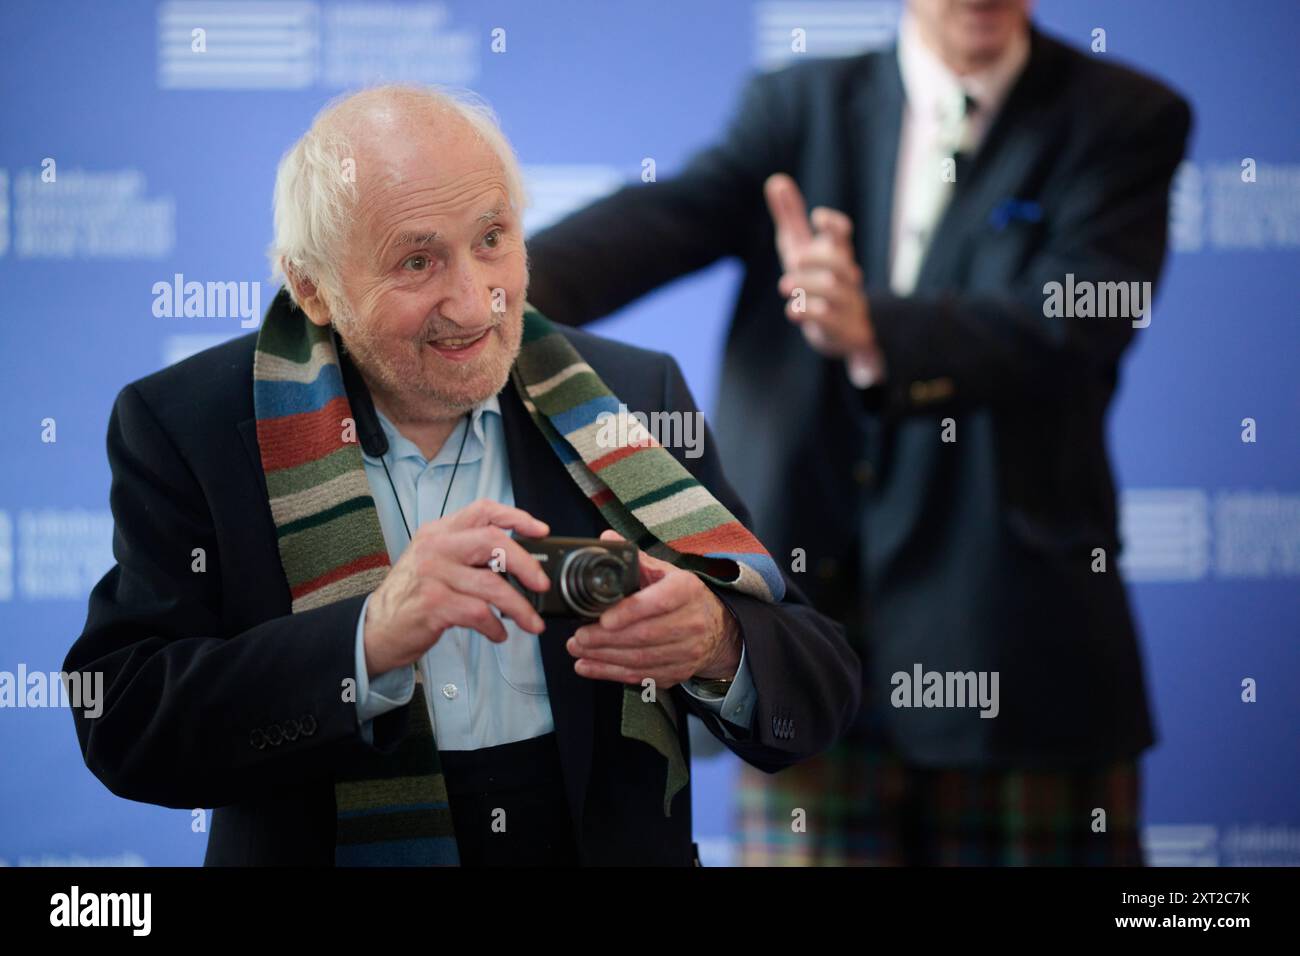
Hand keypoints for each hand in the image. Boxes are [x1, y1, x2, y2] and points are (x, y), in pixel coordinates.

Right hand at [362, 499, 551, 676]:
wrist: (377, 628)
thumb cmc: (413, 595)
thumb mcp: (435, 562)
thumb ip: (468, 554)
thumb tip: (518, 562)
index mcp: (439, 532)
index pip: (483, 510)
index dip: (516, 517)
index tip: (540, 531)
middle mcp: (436, 547)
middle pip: (493, 542)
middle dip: (525, 564)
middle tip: (541, 585)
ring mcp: (433, 574)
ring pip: (491, 584)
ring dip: (519, 606)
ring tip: (532, 622)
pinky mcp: (433, 604)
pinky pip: (478, 612)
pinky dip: (495, 626)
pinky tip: (498, 633)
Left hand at [566, 530, 741, 688]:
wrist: (716, 628)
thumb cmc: (683, 597)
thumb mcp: (665, 572)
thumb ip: (635, 559)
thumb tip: (607, 539)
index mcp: (686, 590)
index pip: (659, 602)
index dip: (629, 612)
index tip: (604, 618)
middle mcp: (692, 622)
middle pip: (645, 635)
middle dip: (606, 639)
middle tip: (578, 636)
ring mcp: (687, 651)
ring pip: (641, 658)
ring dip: (603, 657)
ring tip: (577, 649)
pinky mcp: (678, 672)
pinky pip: (641, 676)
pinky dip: (611, 673)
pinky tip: (588, 666)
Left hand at [764, 172, 876, 358]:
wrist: (845, 329)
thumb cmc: (819, 278)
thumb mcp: (802, 247)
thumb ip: (791, 217)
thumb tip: (775, 180)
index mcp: (836, 253)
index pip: (842, 234)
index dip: (833, 225)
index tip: (818, 216)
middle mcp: (845, 276)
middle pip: (840, 262)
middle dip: (818, 258)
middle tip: (794, 258)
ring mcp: (845, 301)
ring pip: (834, 290)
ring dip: (808, 285)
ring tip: (785, 285)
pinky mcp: (839, 326)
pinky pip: (829, 319)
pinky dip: (810, 313)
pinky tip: (792, 310)